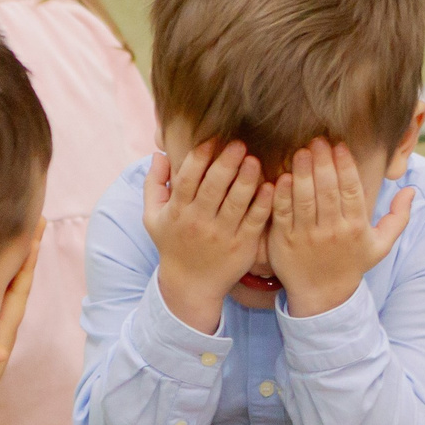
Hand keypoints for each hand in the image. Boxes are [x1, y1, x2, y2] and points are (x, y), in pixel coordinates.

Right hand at [146, 141, 271, 334]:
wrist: (190, 285)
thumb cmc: (172, 244)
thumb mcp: (153, 217)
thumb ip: (154, 184)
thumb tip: (159, 153)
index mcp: (178, 211)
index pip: (187, 179)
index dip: (199, 158)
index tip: (212, 139)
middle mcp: (199, 222)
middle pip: (213, 188)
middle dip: (226, 164)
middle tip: (239, 144)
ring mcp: (222, 235)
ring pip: (235, 203)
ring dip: (246, 180)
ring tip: (255, 160)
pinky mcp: (242, 246)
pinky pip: (254, 222)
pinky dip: (263, 204)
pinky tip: (271, 187)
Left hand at [266, 140, 412, 318]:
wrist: (323, 296)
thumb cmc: (352, 264)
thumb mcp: (381, 245)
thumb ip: (398, 217)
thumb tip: (411, 190)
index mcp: (355, 228)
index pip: (352, 191)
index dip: (345, 166)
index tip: (340, 146)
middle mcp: (332, 231)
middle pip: (327, 190)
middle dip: (323, 162)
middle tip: (318, 141)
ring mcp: (306, 236)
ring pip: (304, 198)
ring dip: (303, 172)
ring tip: (302, 151)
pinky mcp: (284, 241)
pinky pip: (282, 213)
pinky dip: (282, 194)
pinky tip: (283, 176)